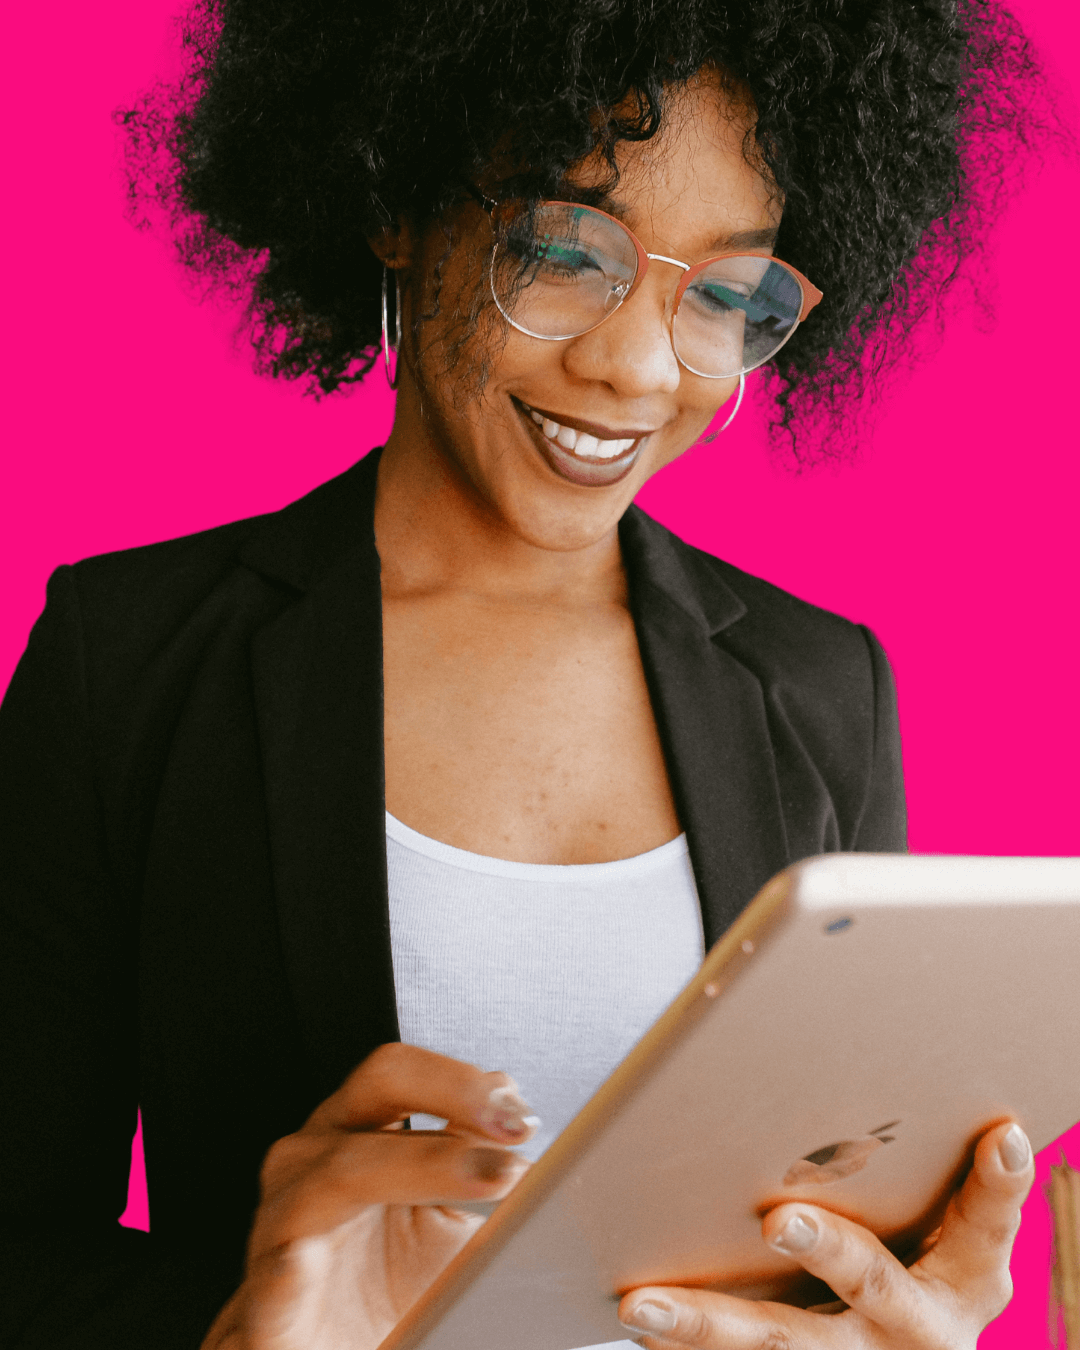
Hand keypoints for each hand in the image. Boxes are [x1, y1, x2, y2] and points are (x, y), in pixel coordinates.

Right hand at [201, 1042, 535, 1349]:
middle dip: (452, 1093)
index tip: (523, 1118)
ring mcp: (285, 1217)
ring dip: (420, 1166)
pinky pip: (280, 1268)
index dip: (467, 1084)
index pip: (408, 1073)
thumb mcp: (457, 1220)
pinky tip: (322, 1257)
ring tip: (489, 1178)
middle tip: (513, 1126)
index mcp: (362, 1128)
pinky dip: (298, 1262)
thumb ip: (489, 1167)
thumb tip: (544, 1137)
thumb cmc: (394, 1286)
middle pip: (379, 1084)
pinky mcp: (267, 1296)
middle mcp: (319, 1155)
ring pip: (340, 1169)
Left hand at [617, 1119, 1033, 1349]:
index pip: (989, 1224)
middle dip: (827, 1250)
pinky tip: (636, 1320)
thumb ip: (925, 1166)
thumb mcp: (943, 1226)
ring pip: (778, 1344)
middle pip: (870, 1283)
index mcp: (967, 1278)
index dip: (1000, 1183)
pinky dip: (684, 1347)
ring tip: (641, 1304)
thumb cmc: (916, 1257)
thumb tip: (905, 1071)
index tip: (999, 1134)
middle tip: (779, 1220)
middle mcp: (918, 1327)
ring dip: (706, 1324)